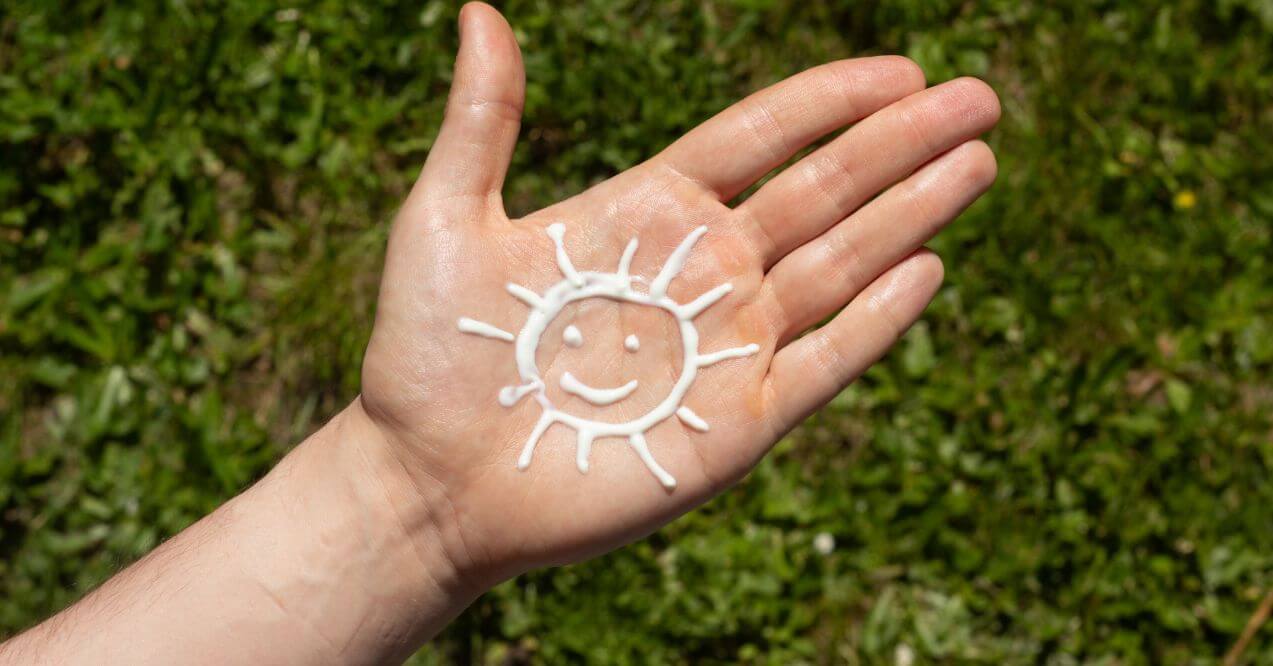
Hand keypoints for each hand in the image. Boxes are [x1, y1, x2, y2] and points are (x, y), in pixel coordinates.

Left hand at [358, 2, 999, 586]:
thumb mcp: (445, 221)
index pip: (760, 139)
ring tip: (975, 160)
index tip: (901, 68)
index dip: (831, 101)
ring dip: (910, 212)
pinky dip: (876, 321)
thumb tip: (476, 12)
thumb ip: (481, 122)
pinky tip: (928, 269)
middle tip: (980, 98)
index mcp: (647, 212)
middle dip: (902, 143)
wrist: (431, 482)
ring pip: (840, 263)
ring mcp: (727, 345)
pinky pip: (824, 362)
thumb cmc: (430, 354)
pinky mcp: (737, 422)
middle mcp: (701, 271)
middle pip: (822, 191)